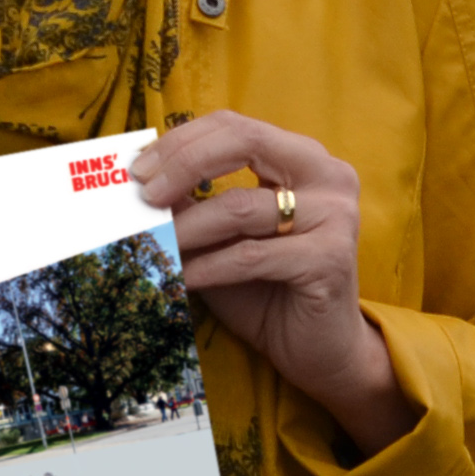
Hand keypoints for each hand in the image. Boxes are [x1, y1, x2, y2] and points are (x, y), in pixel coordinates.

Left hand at [135, 111, 420, 457]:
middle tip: (143, 194)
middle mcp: (328, 175)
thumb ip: (193, 202)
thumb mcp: (223, 237)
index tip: (138, 169)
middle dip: (183, 163)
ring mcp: (336, 215)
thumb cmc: (268, 289)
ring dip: (187, 229)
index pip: (236, 126)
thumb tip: (140, 178)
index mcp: (303, 158)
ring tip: (155, 245)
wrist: (320, 349)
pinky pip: (251, 256)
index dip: (182, 141)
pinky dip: (208, 267)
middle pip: (244, 143)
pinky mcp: (331, 259)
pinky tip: (183, 277)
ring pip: (241, 207)